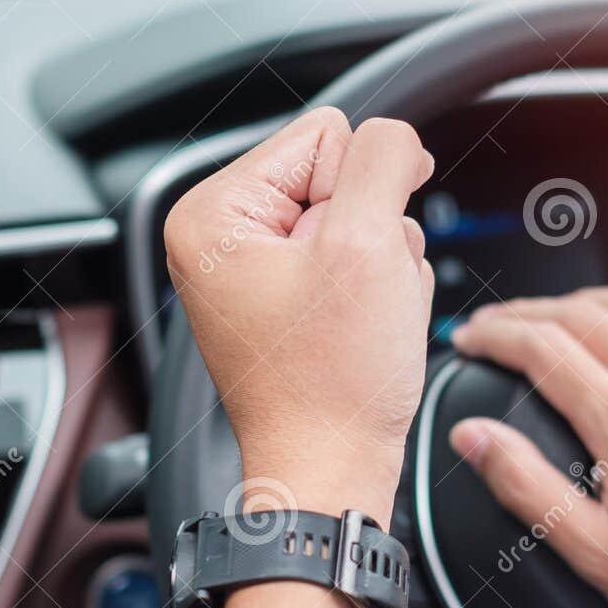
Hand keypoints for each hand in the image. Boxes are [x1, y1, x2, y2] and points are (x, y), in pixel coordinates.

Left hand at [163, 109, 435, 523]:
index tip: (348, 263)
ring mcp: (255, 271)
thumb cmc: (333, 382)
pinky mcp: (286, 300)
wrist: (330, 471)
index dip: (361, 195)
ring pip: (359, 222)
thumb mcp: (368, 244)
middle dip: (371, 233)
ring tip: (359, 321)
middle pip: (342, 177)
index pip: (326, 136)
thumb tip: (394, 137)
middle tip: (355, 299)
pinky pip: (356, 262)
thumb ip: (383, 160)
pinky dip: (375, 292)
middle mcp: (222, 236)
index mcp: (213, 212)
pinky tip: (362, 332)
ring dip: (380, 266)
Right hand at [447, 287, 607, 607]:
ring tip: (560, 314)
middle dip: (529, 313)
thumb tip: (474, 438)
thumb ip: (530, 489)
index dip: (496, 335)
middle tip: (501, 324)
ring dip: (588, 300)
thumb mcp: (602, 556)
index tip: (472, 338)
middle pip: (583, 316)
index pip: (543, 349)